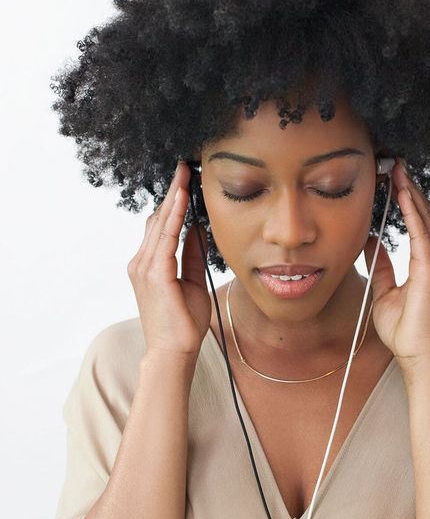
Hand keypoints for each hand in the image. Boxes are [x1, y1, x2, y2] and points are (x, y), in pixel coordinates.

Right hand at [127, 161, 210, 363]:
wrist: (174, 351)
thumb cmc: (183, 321)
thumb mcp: (193, 280)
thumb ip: (193, 254)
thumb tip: (199, 228)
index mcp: (151, 264)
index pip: (161, 225)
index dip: (173, 203)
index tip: (185, 182)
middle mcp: (142, 262)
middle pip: (157, 218)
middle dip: (172, 192)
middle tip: (184, 167)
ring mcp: (144, 267)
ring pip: (160, 223)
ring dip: (173, 197)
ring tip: (185, 174)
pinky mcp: (154, 273)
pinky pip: (165, 237)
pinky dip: (173, 215)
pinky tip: (183, 198)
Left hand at [364, 160, 429, 374]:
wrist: (419, 354)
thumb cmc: (406, 328)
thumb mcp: (385, 289)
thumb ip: (380, 265)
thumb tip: (370, 242)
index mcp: (427, 261)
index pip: (417, 221)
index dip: (406, 198)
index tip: (392, 178)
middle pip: (422, 213)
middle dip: (408, 187)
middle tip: (395, 163)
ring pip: (424, 216)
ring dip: (410, 191)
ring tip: (397, 168)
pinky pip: (420, 232)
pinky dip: (412, 210)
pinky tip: (402, 192)